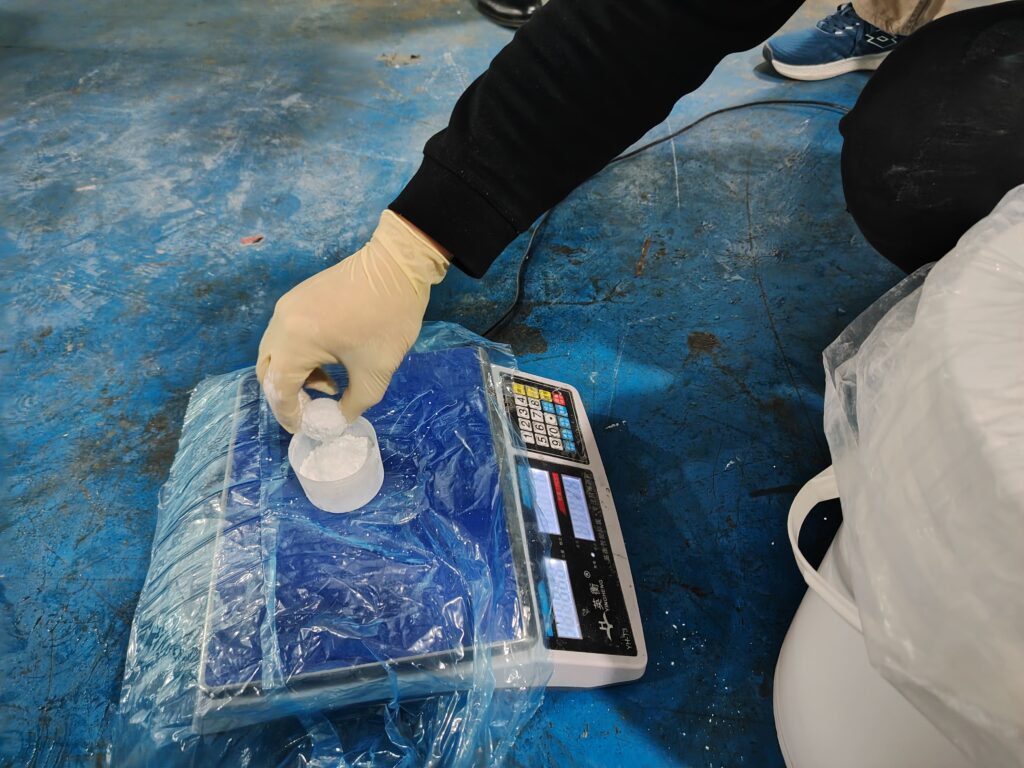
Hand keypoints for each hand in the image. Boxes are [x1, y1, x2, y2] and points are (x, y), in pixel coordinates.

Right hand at [257, 211, 448, 431]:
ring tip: (328, 384)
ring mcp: (288, 305)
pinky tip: (328, 359)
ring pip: (276, 350)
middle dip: (285, 394)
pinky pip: (286, 333)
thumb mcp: (375, 372)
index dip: (289, 414)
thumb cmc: (387, 320)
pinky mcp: (299, 296)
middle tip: (310, 409)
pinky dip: (299, 353)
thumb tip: (339, 420)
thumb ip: (353, 404)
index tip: (304, 428)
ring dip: (294, 373)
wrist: (397, 266)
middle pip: (267, 369)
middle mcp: (281, 322)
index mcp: (295, 342)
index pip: (279, 389)